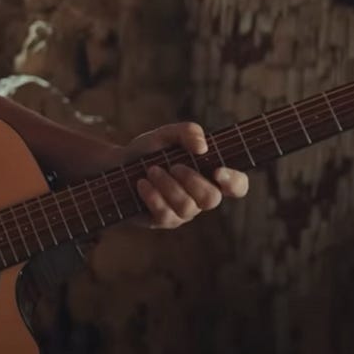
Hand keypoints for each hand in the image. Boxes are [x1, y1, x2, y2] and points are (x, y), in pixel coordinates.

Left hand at [122, 122, 248, 229]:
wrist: (116, 165)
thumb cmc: (148, 151)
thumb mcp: (166, 135)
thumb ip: (187, 132)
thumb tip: (203, 148)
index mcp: (209, 176)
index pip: (238, 186)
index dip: (235, 182)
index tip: (218, 171)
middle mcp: (199, 197)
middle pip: (212, 199)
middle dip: (192, 180)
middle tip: (173, 166)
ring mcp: (182, 212)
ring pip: (187, 207)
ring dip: (167, 185)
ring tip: (151, 170)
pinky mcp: (163, 221)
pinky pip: (165, 214)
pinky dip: (152, 195)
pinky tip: (141, 183)